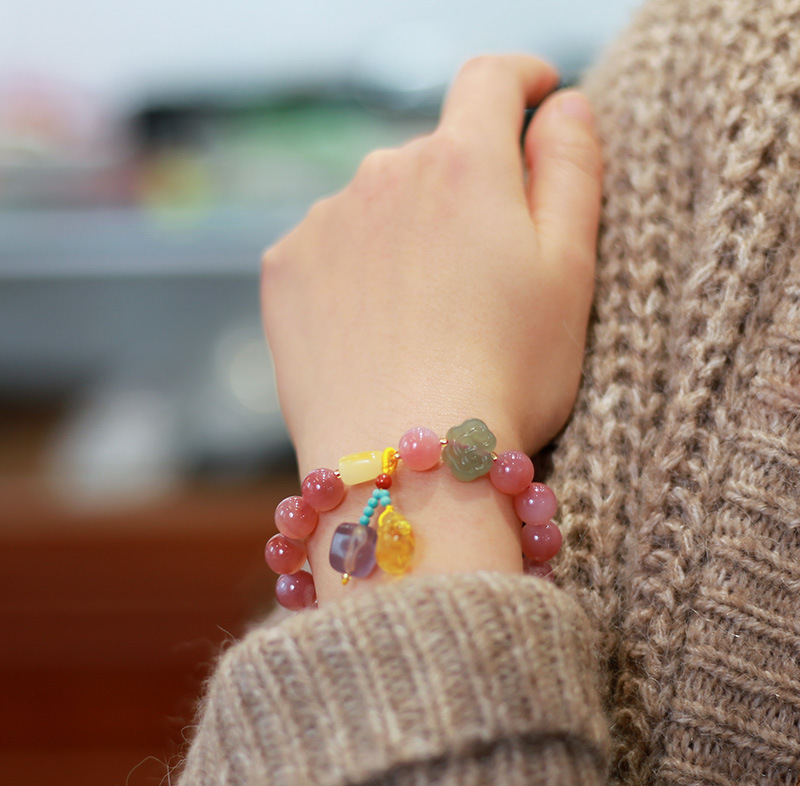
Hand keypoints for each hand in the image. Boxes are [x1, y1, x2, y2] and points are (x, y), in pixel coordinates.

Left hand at [261, 55, 601, 602]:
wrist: (403, 467)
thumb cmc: (504, 377)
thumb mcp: (569, 271)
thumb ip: (570, 167)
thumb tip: (560, 102)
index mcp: (461, 165)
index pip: (490, 80)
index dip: (521, 77)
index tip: (535, 92)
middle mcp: (381, 174)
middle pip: (432, 153)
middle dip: (466, 187)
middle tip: (487, 267)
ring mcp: (323, 222)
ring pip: (379, 203)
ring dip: (407, 233)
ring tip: (429, 315)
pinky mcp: (284, 270)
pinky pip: (330, 245)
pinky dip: (358, 269)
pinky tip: (377, 327)